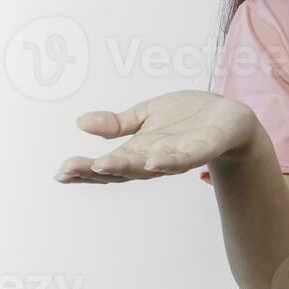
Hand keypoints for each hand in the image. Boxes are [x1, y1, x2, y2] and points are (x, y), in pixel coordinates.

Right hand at [54, 90, 255, 183]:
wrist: (228, 117)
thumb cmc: (185, 119)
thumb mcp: (145, 116)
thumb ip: (116, 124)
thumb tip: (80, 122)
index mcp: (139, 152)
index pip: (107, 164)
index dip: (84, 170)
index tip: (60, 173)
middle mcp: (155, 159)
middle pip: (123, 170)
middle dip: (96, 171)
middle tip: (69, 170)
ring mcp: (179, 156)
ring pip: (151, 166)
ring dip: (128, 167)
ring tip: (104, 164)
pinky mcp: (203, 148)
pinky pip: (186, 157)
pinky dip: (170, 160)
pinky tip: (154, 160)